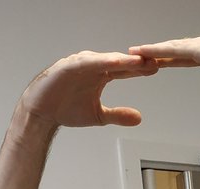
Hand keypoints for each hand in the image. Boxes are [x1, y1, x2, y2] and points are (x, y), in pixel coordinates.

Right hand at [19, 51, 158, 128]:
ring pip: (105, 59)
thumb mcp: (99, 116)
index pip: (125, 70)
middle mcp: (93, 66)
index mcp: (101, 75)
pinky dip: (101, 61)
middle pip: (118, 61)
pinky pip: (87, 63)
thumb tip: (139, 118)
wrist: (42, 112)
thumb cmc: (66, 109)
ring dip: (122, 59)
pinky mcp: (69, 66)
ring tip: (138, 60)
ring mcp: (81, 64)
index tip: (156, 68)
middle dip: (135, 61)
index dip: (140, 70)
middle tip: (154, 59)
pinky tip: (114, 62)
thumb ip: (118, 114)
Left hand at [128, 33, 199, 103]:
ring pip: (173, 47)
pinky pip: (175, 50)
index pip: (187, 56)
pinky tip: (145, 52)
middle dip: (158, 52)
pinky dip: (159, 50)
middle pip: (176, 49)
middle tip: (139, 54)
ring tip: (135, 52)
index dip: (171, 58)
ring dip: (153, 50)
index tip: (158, 61)